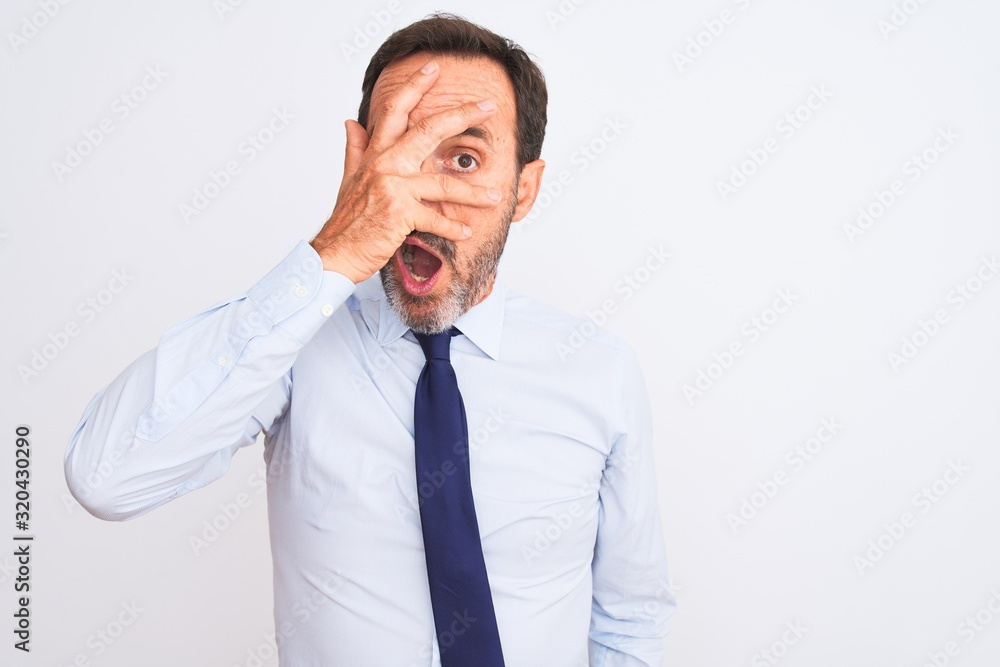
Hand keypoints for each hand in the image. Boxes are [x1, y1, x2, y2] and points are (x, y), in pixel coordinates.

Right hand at [310, 60, 502, 283]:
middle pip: (427, 130)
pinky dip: (452, 227)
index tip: (434, 68)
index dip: (414, 86)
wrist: (334, 253)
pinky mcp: (398, 214)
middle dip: (462, 115)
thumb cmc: (346, 221)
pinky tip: (466, 232)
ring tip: (495, 197)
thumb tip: (352, 122)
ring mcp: (391, 188)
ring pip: (442, 183)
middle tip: (489, 105)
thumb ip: (356, 150)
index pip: (394, 110)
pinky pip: (435, 217)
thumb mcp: (349, 180)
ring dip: (473, 193)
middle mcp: (384, 165)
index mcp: (375, 155)